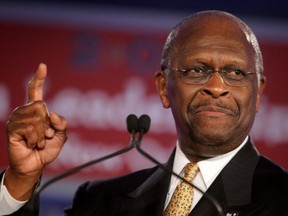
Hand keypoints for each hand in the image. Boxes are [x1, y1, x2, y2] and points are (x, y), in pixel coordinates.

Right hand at [4, 63, 66, 199]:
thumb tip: (53, 114)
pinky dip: (37, 139)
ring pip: (36, 117)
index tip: (43, 66)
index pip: (36, 91)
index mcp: (36, 110)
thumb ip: (62, 124)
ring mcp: (17, 119)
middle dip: (48, 124)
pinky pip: (30, 128)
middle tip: (46, 136)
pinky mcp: (12, 129)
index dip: (39, 79)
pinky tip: (32, 144)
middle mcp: (25, 111)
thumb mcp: (61, 136)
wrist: (35, 165)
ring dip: (43, 134)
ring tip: (39, 142)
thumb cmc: (48, 149)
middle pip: (41, 105)